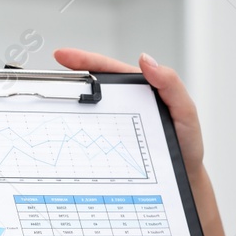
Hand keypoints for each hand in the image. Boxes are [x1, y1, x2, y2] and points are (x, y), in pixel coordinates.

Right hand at [53, 48, 206, 171]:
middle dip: (68, 79)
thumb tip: (147, 60)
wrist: (184, 178)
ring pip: (88, 110)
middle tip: (48, 78)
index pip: (110, 70)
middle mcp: (125, 105)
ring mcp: (115, 124)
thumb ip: (171, 85)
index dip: (86, 61)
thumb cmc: (186, 144)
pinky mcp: (110, 144)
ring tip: (49, 103)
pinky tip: (63, 131)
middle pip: (92, 88)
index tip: (64, 56)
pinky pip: (90, 134)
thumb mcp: (185, 111)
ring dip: (68, 106)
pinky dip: (76, 130)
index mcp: (141, 91)